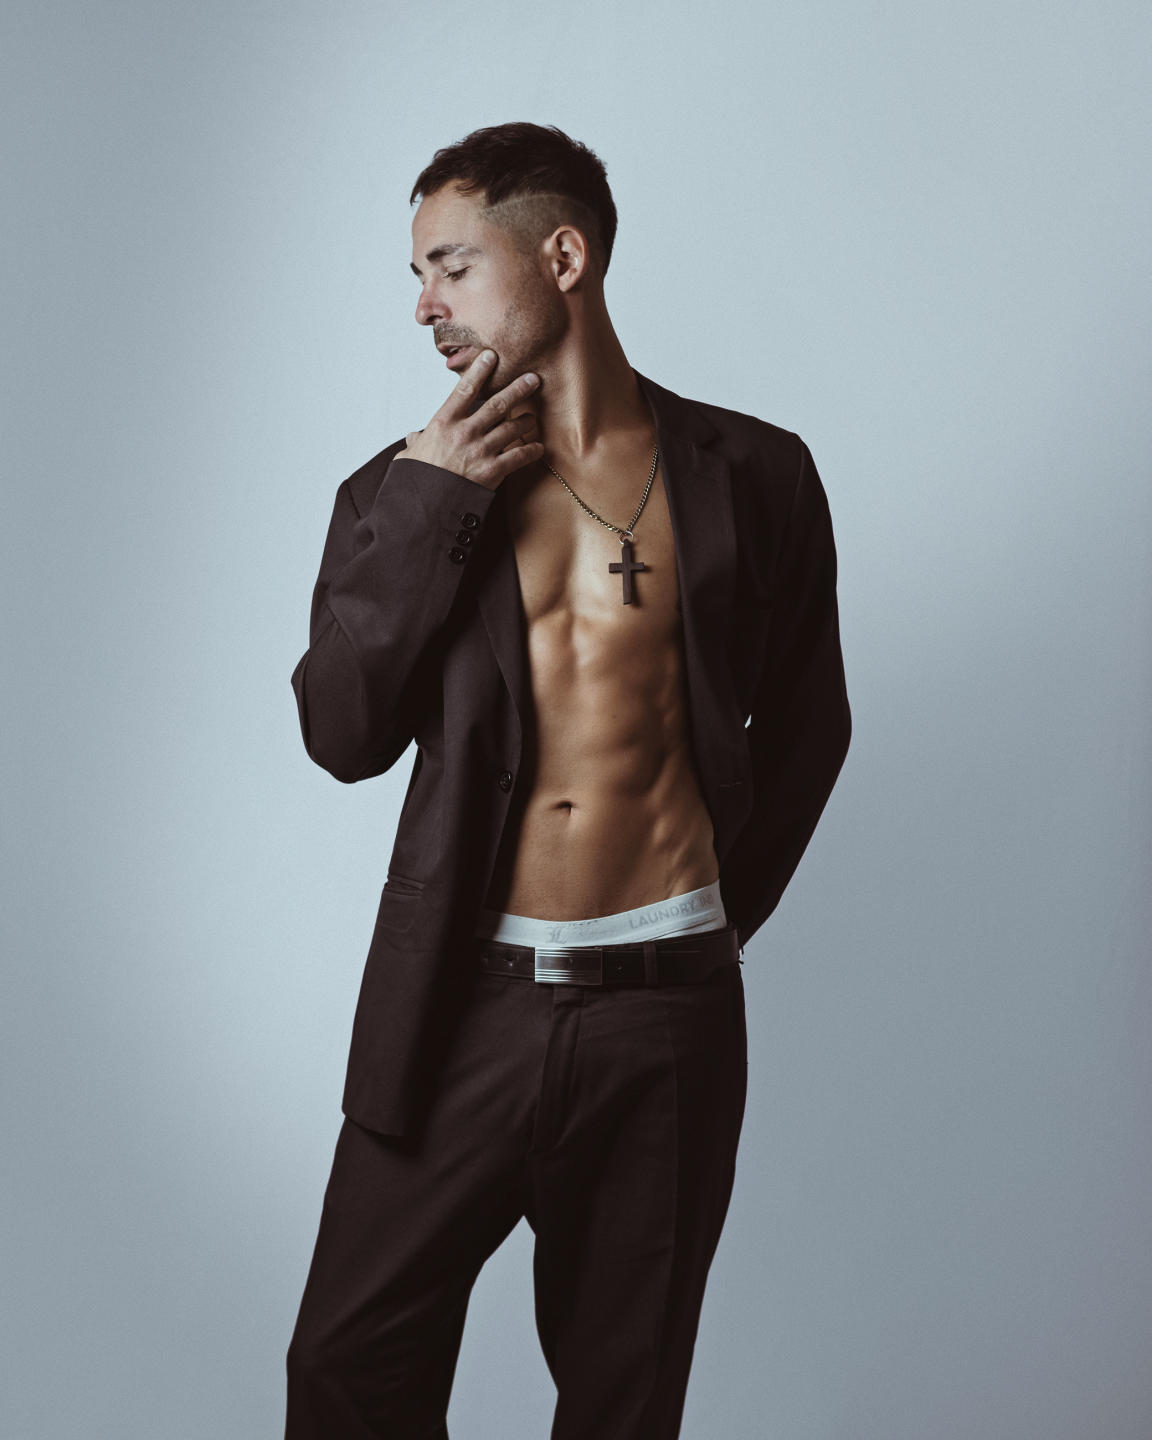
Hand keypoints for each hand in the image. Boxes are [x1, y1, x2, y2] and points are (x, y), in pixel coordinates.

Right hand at [397, 350, 542, 489]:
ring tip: (533, 417)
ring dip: (526, 421)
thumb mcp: (409, 456)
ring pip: (512, 428)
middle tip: (533, 378)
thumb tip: (415, 438)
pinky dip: (531, 451)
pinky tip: (539, 448)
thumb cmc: (416, 481)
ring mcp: (481, 451)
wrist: (425, 509)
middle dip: (517, 389)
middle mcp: (465, 432)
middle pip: (497, 404)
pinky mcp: (493, 471)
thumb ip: (416, 443)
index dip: (479, 370)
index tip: (491, 356)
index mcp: (443, 423)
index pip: (464, 389)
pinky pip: (518, 456)